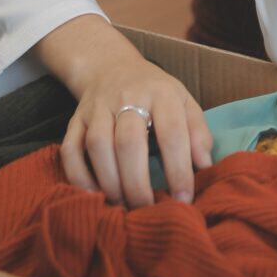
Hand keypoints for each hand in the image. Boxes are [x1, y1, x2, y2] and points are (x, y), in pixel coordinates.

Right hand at [34, 14, 212, 206]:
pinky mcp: (75, 120)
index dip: (178, 169)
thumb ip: (198, 133)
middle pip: (129, 142)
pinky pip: (70, 149)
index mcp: (161, 94)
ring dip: (110, 181)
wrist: (110, 67)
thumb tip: (206, 167)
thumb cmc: (155, 93)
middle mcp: (126, 98)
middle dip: (138, 182)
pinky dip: (79, 175)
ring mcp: (97, 108)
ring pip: (98, 146)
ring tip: (123, 205)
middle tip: (147, 209)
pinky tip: (94, 195)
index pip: (171, 133)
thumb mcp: (184, 102)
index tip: (183, 199)